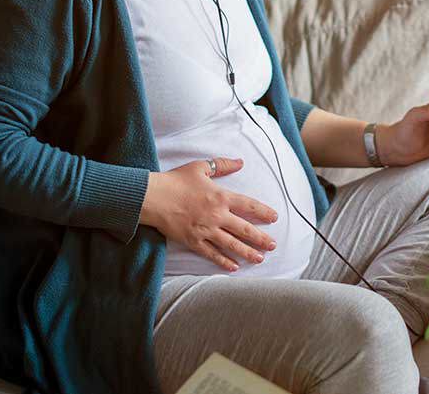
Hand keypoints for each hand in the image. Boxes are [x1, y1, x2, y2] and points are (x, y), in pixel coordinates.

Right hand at [139, 157, 279, 271]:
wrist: (153, 197)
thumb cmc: (176, 180)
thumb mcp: (201, 167)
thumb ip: (222, 165)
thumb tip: (240, 162)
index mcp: (221, 196)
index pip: (249, 206)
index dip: (264, 212)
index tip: (274, 218)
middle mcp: (217, 215)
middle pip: (245, 229)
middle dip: (261, 238)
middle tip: (273, 245)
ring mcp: (206, 230)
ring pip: (232, 244)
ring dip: (247, 252)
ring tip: (260, 259)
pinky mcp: (193, 241)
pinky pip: (212, 254)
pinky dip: (224, 261)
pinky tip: (234, 267)